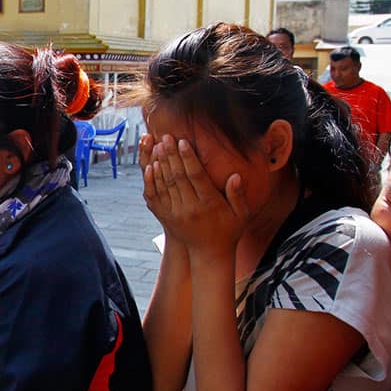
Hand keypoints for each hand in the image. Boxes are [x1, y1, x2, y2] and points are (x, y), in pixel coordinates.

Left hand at [143, 135, 248, 255]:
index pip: (196, 177)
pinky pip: (156, 197)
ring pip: (164, 184)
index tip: (183, 141)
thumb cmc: (229, 230)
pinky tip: (149, 166)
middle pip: (177, 177)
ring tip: (157, 145)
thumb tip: (235, 176)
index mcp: (209, 204)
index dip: (188, 158)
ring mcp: (175, 214)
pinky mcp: (166, 217)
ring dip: (160, 163)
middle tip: (166, 137)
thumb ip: (238, 195)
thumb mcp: (241, 214)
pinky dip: (152, 181)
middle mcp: (190, 208)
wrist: (208, 253)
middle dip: (171, 155)